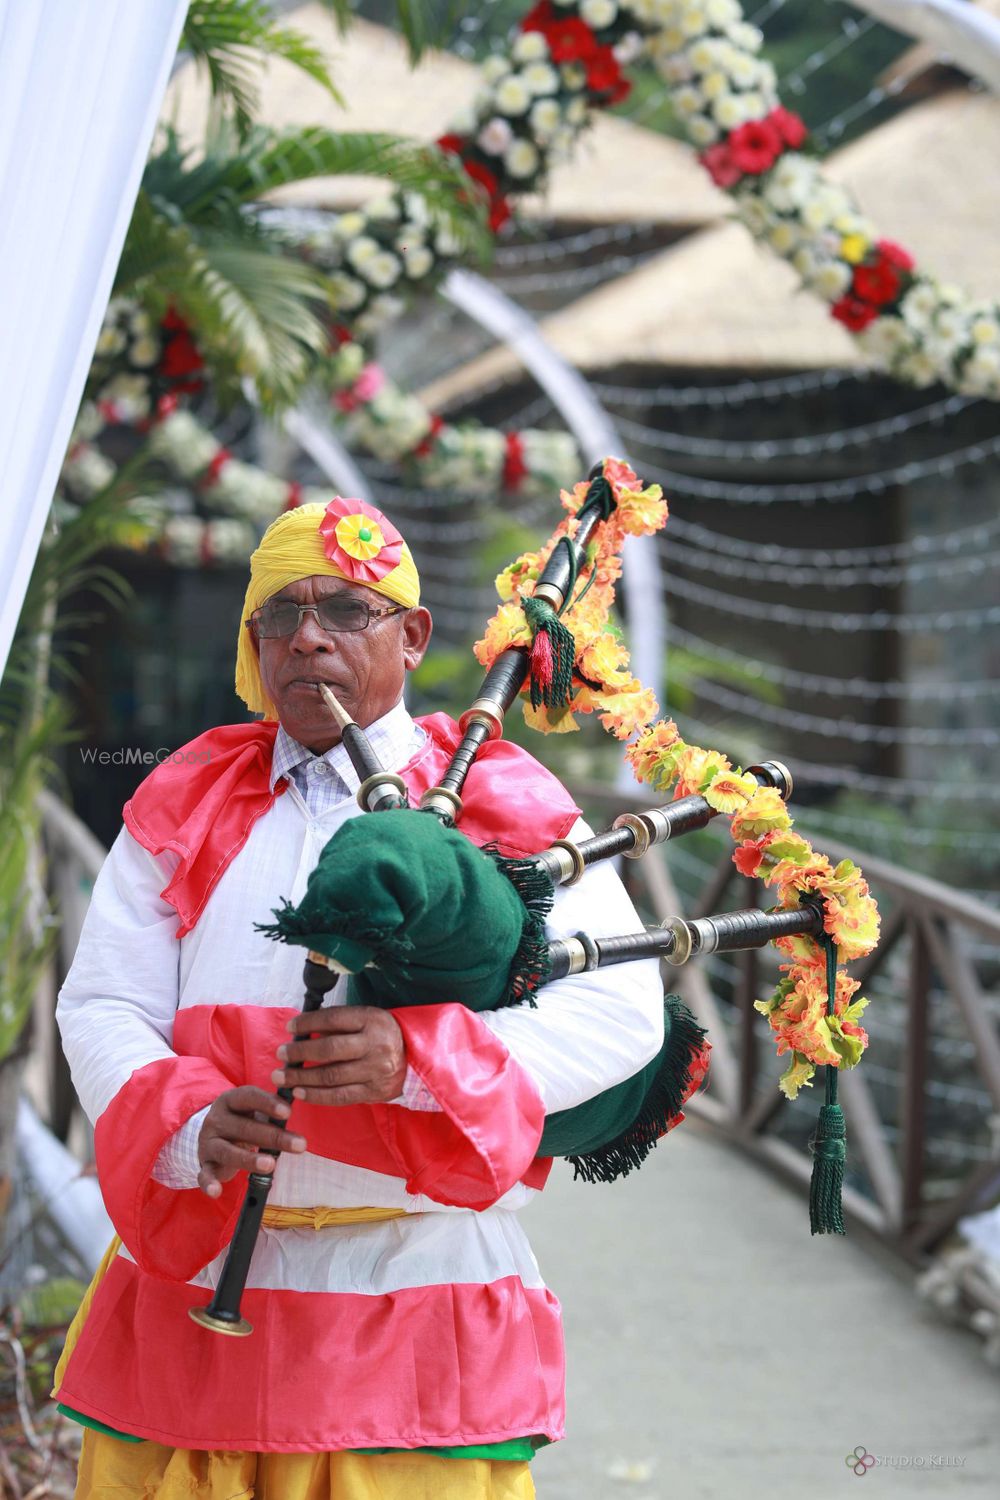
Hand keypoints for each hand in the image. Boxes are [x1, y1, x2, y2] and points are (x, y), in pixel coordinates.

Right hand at [197, 1086, 306, 1198]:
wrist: (212, 1134)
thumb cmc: (242, 1119)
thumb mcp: (254, 1110)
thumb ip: (272, 1109)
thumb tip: (295, 1102)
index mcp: (230, 1100)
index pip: (249, 1097)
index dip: (268, 1104)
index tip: (288, 1112)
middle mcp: (216, 1119)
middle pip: (245, 1128)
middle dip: (274, 1137)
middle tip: (300, 1145)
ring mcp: (209, 1142)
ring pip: (228, 1151)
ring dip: (249, 1159)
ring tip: (271, 1165)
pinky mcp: (205, 1163)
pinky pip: (205, 1174)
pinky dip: (209, 1183)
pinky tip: (217, 1192)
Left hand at [271, 1006, 406, 1105]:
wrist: (415, 1059)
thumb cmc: (381, 1035)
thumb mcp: (366, 1019)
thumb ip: (338, 1023)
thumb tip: (302, 1030)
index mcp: (372, 1020)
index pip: (334, 1019)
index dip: (308, 1022)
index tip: (289, 1027)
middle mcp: (375, 1045)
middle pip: (329, 1050)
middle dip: (299, 1052)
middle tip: (280, 1054)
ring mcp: (376, 1071)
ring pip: (331, 1076)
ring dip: (301, 1077)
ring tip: (282, 1076)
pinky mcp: (374, 1092)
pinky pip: (340, 1096)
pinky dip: (316, 1095)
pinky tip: (299, 1092)